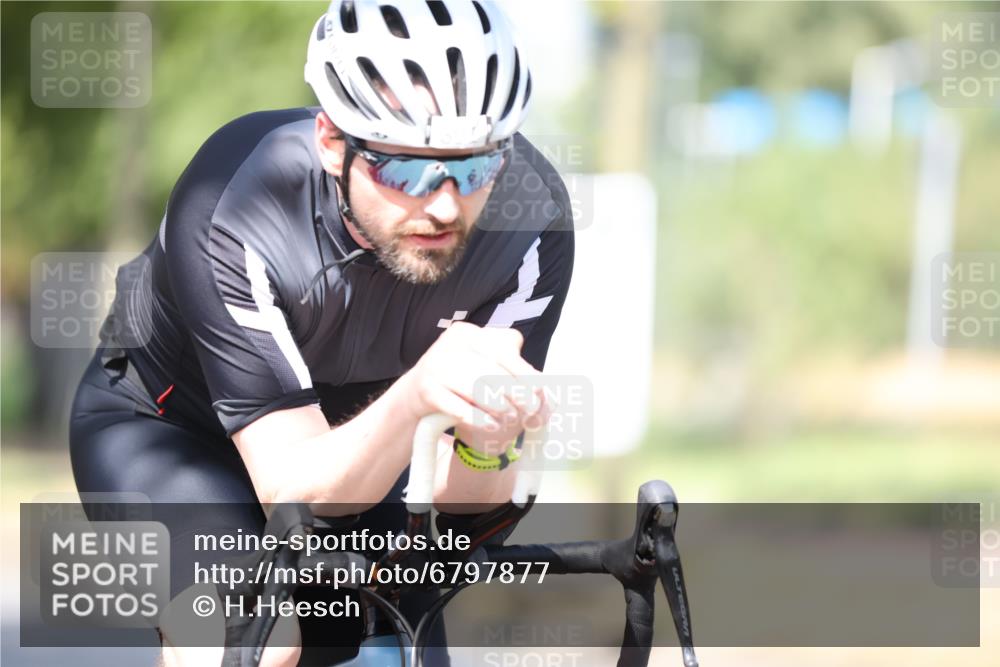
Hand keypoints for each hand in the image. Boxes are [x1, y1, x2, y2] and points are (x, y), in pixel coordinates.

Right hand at [402, 322, 548, 452]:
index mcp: (468, 333)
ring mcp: (435, 365)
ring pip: (475, 387)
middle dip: (514, 392)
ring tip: (512, 417)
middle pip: (490, 369)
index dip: (523, 371)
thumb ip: (508, 368)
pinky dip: (476, 418)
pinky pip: (456, 406)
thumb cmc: (459, 380)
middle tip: (529, 409)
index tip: (538, 390)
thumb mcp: (481, 364)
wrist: (415, 394)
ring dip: (498, 405)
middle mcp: (450, 344)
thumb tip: (540, 384)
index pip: (502, 349)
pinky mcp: (425, 389)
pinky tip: (491, 425)